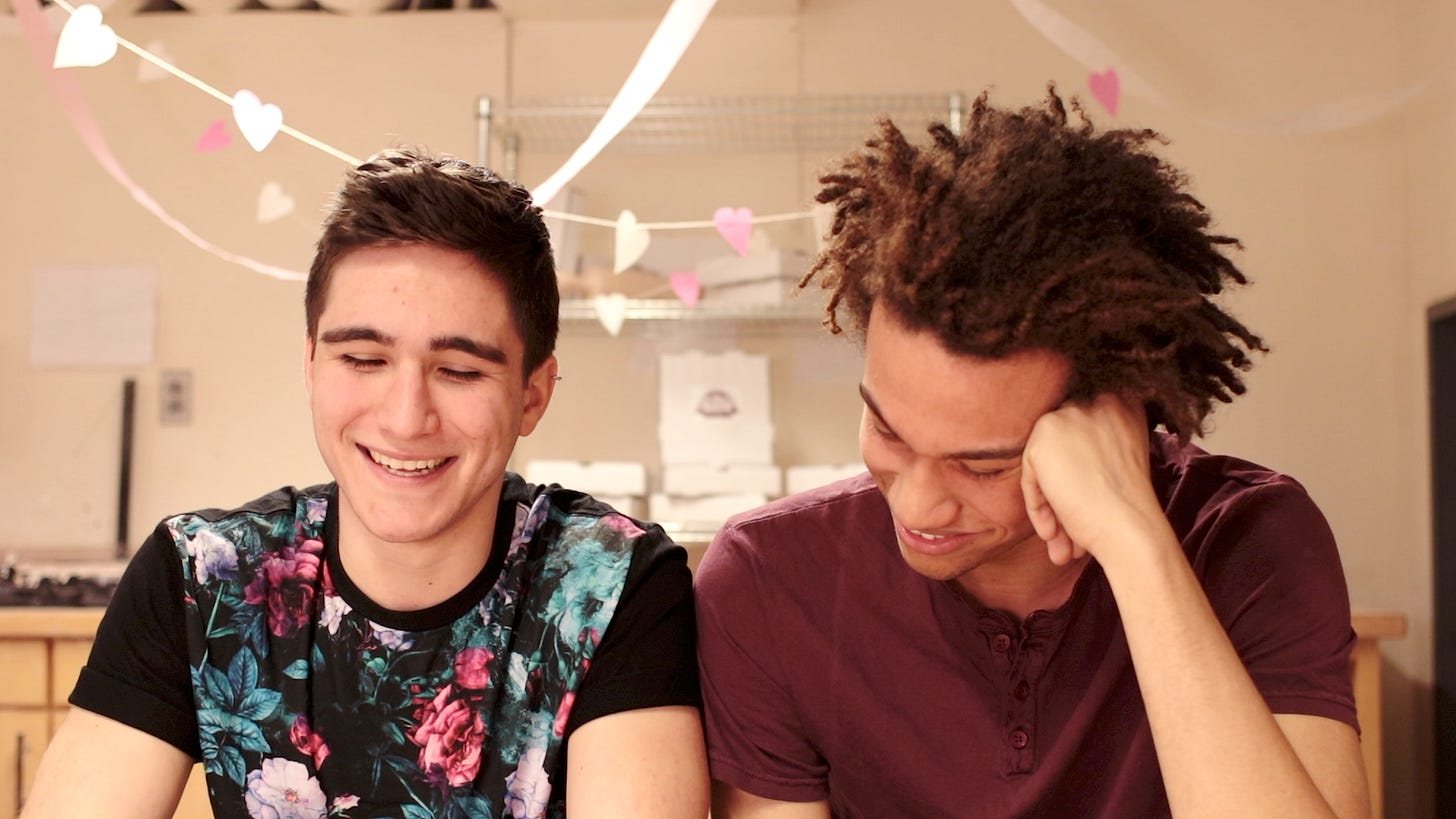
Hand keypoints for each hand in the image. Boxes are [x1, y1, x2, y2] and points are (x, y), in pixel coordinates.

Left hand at [1019, 394, 1169, 566]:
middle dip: (1065, 492)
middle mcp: (1099, 400)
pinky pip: (1030, 476)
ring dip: (1052, 506)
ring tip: (1062, 543)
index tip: (1086, 504)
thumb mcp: (1122, 460)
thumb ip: (1096, 448)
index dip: (1083, 473)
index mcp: (1125, 403)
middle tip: (1068, 532)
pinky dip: (1038, 506)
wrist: (1133, 529)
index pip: (1085, 434)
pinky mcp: (1044, 437)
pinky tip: (1053, 533)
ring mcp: (1070, 415)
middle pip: (1066, 448)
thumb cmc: (1133, 508)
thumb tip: (1066, 465)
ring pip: (1047, 463)